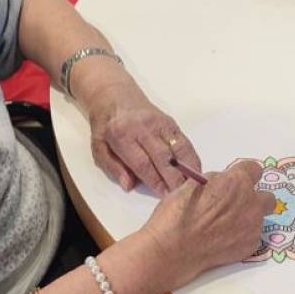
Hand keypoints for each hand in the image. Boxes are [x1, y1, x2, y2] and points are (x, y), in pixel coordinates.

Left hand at [86, 81, 200, 196]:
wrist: (115, 96)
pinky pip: (184, 142)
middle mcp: (143, 127)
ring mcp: (159, 123)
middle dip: (174, 179)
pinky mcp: (171, 122)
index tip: (164, 196)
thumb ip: (112, 167)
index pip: (142, 163)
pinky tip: (196, 172)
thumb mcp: (98, 147)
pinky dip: (192, 158)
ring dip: (188, 169)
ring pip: (178, 149)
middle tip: (182, 196)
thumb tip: (128, 185)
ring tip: (194, 187)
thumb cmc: (106, 126)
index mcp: (121, 134)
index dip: (155, 181)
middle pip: (163, 157)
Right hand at [142, 160, 275, 289]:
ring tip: (226, 226)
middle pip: (266, 196)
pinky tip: (224, 240)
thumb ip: (217, 181)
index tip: (235, 182)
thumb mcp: (194, 184)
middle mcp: (251, 203)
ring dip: (248, 218)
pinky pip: (252, 237)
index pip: (254, 169)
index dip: (243, 175)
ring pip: (260, 218)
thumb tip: (222, 184)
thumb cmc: (178, 213)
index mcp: (237, 182)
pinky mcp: (250, 246)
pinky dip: (242, 237)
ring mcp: (253, 227)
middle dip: (254, 199)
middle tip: (236, 205)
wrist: (174, 248)